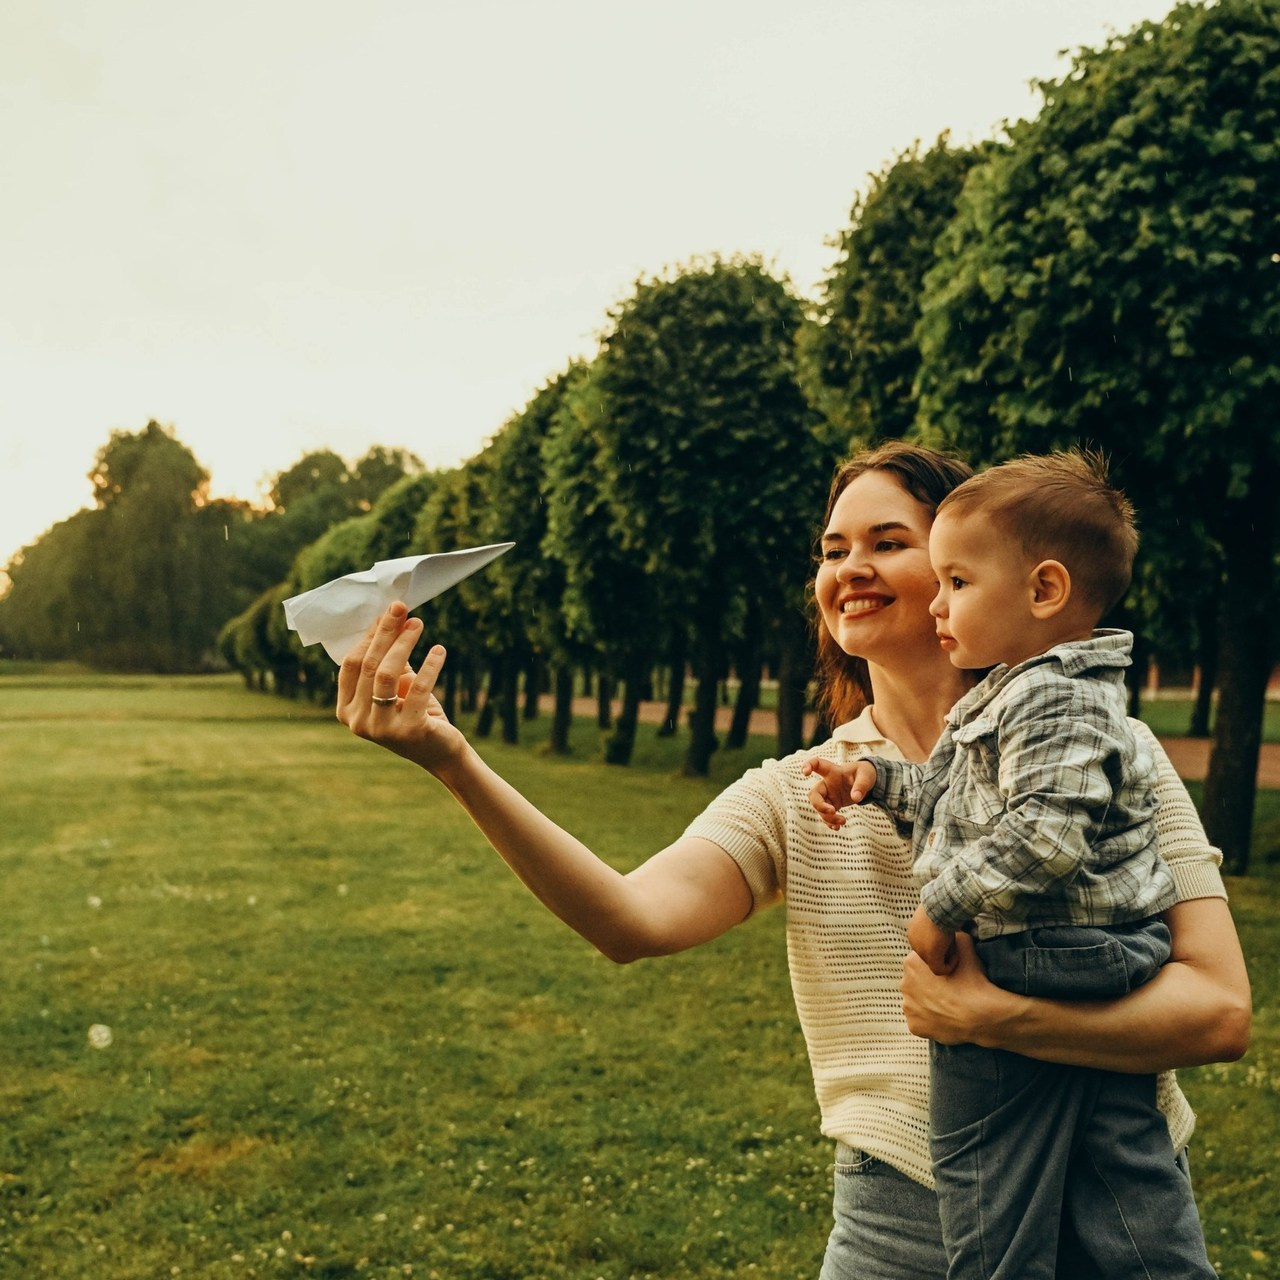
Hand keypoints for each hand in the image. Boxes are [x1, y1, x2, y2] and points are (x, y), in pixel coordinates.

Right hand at [335, 602, 466, 775]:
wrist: (440, 752)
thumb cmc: (416, 713)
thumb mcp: (397, 685)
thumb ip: (390, 657)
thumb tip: (392, 616)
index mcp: (346, 709)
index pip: (352, 664)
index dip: (369, 635)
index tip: (387, 612)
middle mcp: (357, 721)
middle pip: (368, 665)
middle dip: (386, 632)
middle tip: (402, 608)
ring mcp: (381, 729)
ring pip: (386, 674)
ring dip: (403, 644)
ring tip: (418, 624)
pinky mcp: (409, 731)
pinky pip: (418, 689)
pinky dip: (430, 666)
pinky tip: (439, 650)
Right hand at [802, 757, 877, 829]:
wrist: (866, 782)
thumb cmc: (864, 773)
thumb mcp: (867, 776)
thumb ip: (861, 785)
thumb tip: (855, 798)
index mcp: (833, 772)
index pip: (817, 764)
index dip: (808, 765)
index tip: (805, 772)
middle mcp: (827, 784)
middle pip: (814, 794)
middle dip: (819, 805)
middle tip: (833, 811)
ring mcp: (828, 795)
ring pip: (819, 808)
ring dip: (828, 817)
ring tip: (843, 821)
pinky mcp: (832, 805)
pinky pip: (826, 815)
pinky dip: (830, 822)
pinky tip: (837, 827)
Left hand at [900, 932, 1010, 1044]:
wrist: (981, 1014)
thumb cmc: (973, 978)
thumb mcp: (965, 945)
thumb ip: (954, 935)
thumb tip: (953, 930)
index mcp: (911, 963)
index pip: (921, 962)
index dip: (935, 968)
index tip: (949, 974)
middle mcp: (904, 984)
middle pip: (916, 982)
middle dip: (929, 985)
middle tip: (950, 989)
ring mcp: (908, 1007)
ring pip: (917, 1002)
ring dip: (928, 1003)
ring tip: (948, 1004)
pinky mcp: (914, 1026)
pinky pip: (920, 1021)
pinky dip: (929, 1020)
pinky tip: (944, 1018)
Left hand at [907, 903, 957, 974]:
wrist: (941, 904)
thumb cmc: (945, 904)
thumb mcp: (944, 913)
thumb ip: (948, 923)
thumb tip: (970, 928)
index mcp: (914, 930)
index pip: (925, 943)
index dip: (939, 944)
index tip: (951, 938)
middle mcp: (913, 940)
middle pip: (929, 953)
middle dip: (942, 952)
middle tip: (954, 944)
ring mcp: (920, 950)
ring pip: (934, 962)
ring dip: (947, 957)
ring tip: (957, 948)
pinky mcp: (930, 957)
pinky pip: (940, 969)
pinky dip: (950, 965)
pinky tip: (957, 956)